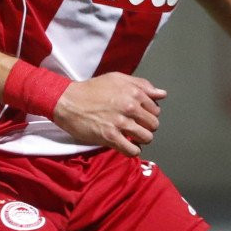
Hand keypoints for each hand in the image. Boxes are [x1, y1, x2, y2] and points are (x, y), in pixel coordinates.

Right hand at [51, 72, 165, 155]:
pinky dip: (132, 151)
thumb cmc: (91, 89)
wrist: (68, 101)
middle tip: (135, 126)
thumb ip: (141, 85)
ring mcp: (120, 123)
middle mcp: (129, 107)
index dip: (148, 114)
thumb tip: (162, 94)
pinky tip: (126, 146)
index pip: (155, 109)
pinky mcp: (110, 137)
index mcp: (133, 92)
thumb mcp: (117, 79)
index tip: (139, 116)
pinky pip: (132, 150)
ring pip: (146, 138)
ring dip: (141, 139)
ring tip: (131, 136)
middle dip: (146, 127)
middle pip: (153, 124)